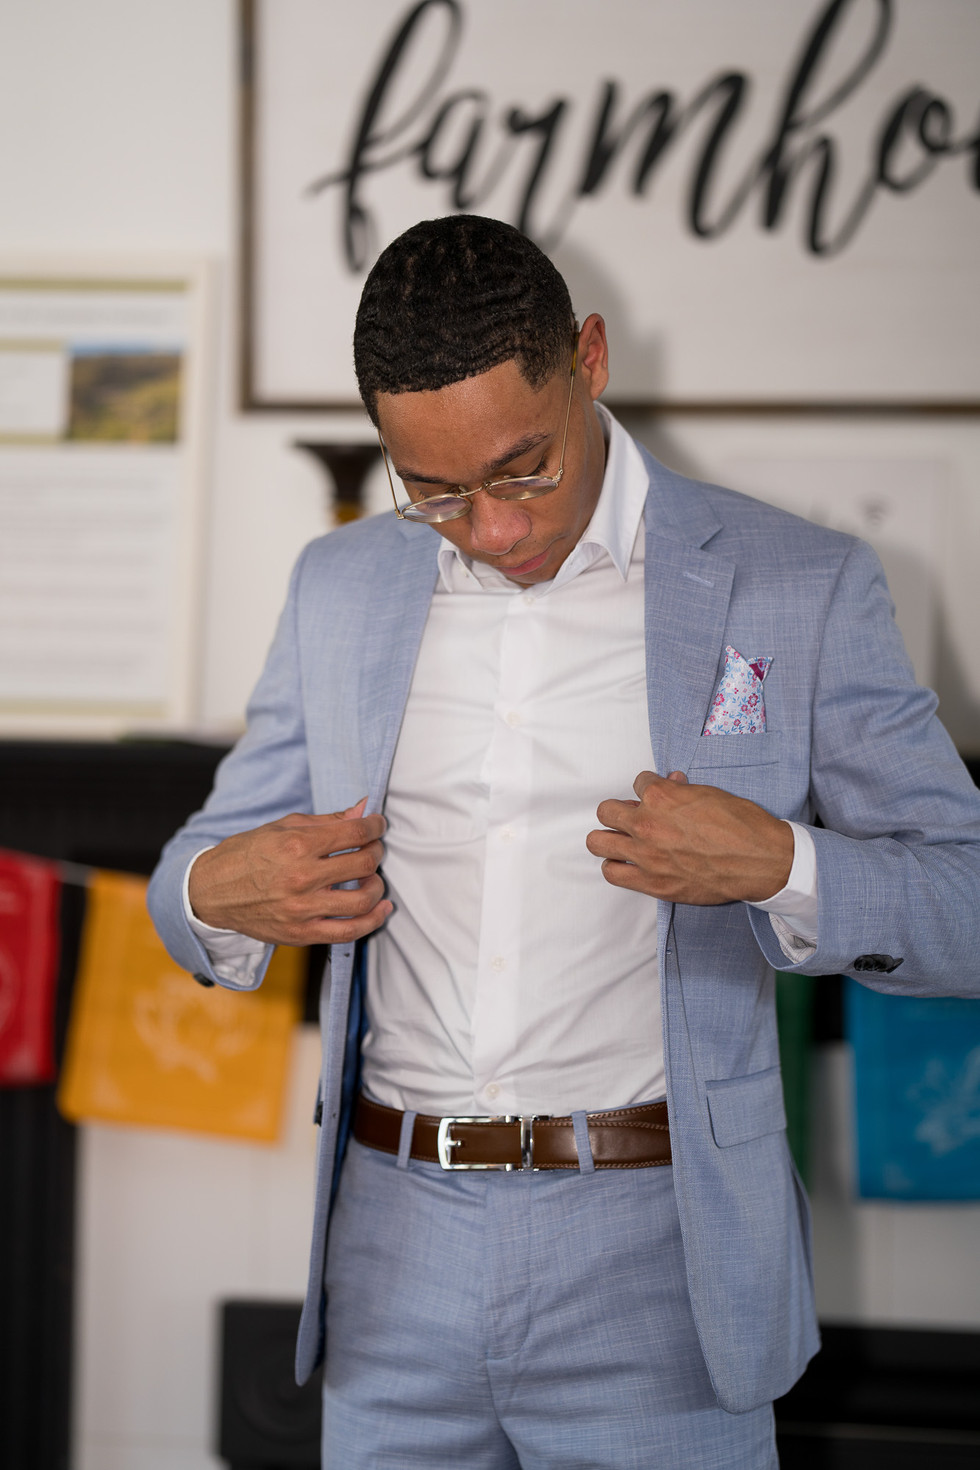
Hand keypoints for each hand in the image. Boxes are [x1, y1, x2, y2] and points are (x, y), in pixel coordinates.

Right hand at [188, 798, 391, 945]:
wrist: (212, 892)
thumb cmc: (246, 855)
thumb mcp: (282, 827)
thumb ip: (327, 821)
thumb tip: (362, 809)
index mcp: (297, 845)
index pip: (354, 833)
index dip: (375, 826)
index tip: (378, 826)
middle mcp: (302, 877)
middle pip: (364, 863)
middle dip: (377, 852)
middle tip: (374, 849)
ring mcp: (302, 909)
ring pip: (363, 899)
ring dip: (378, 885)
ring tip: (373, 878)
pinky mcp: (301, 933)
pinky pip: (348, 932)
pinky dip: (372, 921)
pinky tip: (381, 909)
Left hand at [586, 770, 793, 905]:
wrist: (759, 860)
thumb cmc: (741, 825)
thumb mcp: (710, 794)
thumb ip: (682, 791)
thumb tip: (671, 784)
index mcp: (661, 796)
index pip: (638, 783)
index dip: (649, 789)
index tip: (656, 797)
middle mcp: (646, 824)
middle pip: (606, 811)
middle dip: (619, 811)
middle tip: (631, 818)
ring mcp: (645, 855)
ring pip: (598, 843)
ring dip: (609, 839)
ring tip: (621, 841)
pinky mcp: (651, 882)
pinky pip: (612, 873)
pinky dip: (616, 867)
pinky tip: (626, 864)